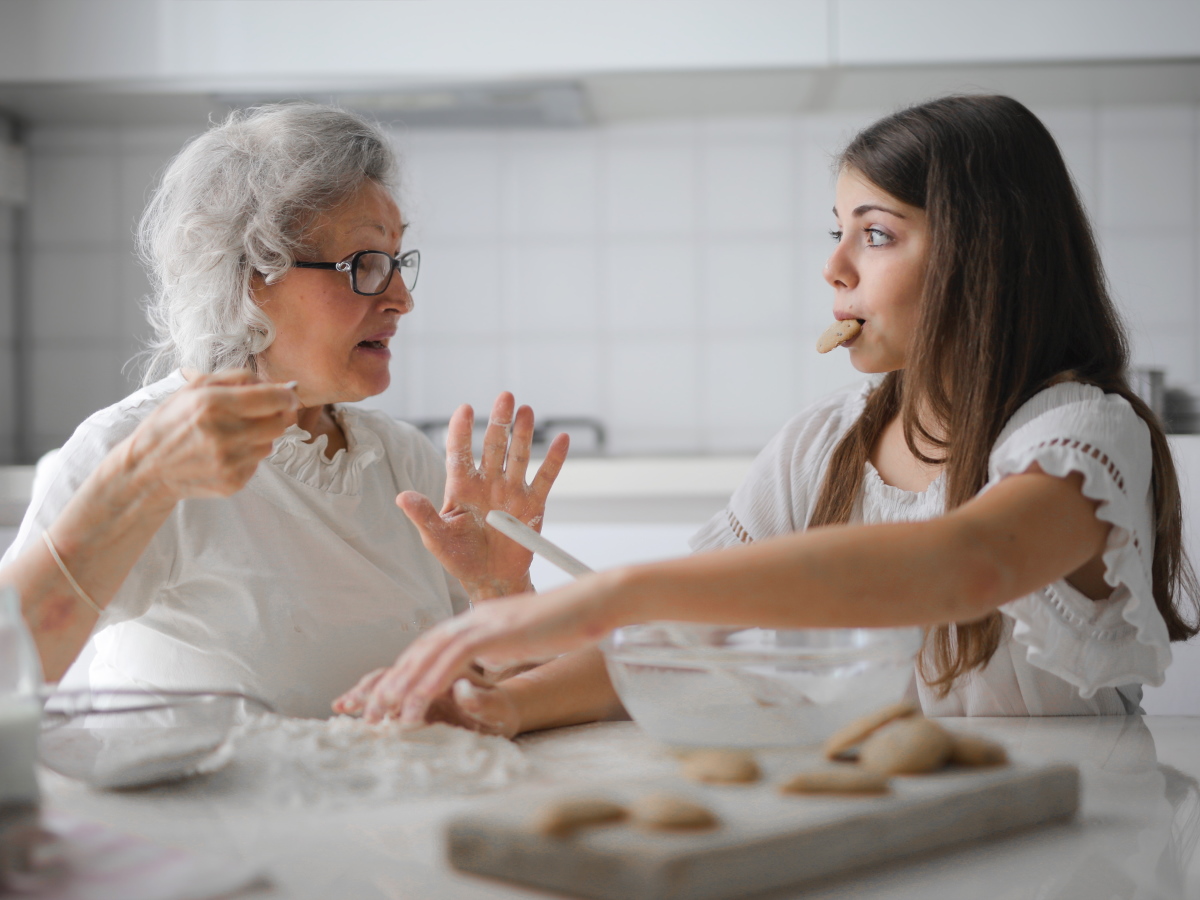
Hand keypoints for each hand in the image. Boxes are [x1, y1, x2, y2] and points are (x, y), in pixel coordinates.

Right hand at [123, 369, 298, 503]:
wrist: (147, 468)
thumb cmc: (171, 423)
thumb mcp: (194, 388)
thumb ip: (238, 378)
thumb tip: (278, 385)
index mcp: (213, 404)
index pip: (273, 399)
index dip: (286, 396)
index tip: (288, 395)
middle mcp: (223, 434)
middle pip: (279, 423)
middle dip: (276, 415)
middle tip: (261, 413)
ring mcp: (229, 462)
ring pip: (271, 444)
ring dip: (260, 436)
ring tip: (234, 434)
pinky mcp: (233, 482)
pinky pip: (257, 463)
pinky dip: (248, 455)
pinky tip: (225, 452)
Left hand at [334, 575, 621, 723]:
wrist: (593, 602)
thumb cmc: (568, 622)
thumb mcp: (524, 638)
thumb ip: (499, 648)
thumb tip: (485, 664)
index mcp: (479, 620)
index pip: (432, 646)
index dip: (407, 672)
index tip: (389, 699)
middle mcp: (474, 618)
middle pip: (421, 649)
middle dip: (393, 682)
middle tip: (370, 713)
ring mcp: (484, 622)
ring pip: (429, 654)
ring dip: (404, 686)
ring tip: (385, 715)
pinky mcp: (496, 631)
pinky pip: (453, 657)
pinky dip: (431, 679)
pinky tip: (417, 701)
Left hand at [397, 392, 567, 599]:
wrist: (491, 579)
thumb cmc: (460, 558)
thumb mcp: (436, 538)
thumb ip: (423, 515)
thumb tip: (401, 496)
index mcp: (461, 487)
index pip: (459, 453)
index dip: (461, 430)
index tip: (465, 409)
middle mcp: (487, 483)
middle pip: (493, 446)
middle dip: (499, 421)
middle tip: (505, 396)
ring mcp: (511, 491)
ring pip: (518, 456)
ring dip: (523, 433)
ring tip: (526, 410)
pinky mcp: (533, 505)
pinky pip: (545, 479)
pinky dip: (554, 460)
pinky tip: (561, 439)